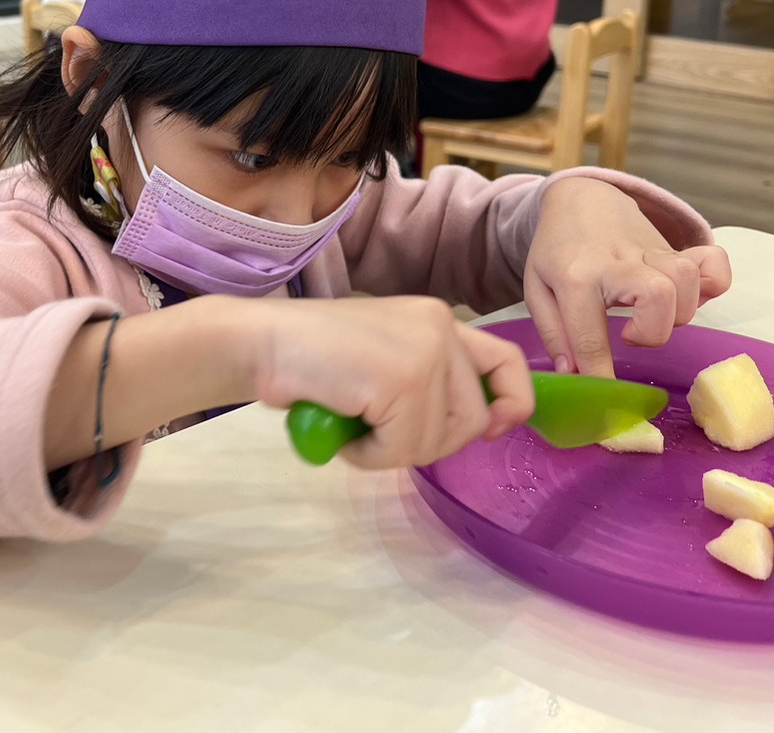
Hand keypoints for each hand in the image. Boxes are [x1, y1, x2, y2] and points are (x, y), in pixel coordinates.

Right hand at [252, 296, 534, 468]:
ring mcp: (425, 354)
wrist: (262, 343)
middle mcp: (440, 329)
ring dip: (393, 451)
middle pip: (473, 418)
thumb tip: (475, 426)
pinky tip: (342, 431)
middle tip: (380, 434)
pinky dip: (369, 455)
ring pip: (439, 441)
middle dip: (429, 443)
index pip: (506, 361)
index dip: (512, 403)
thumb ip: (427, 377)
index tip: (491, 430)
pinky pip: (402, 449)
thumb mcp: (383, 355)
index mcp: (437, 318)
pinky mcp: (404, 382)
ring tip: (354, 428)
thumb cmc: (309, 356)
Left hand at [524, 177, 731, 377]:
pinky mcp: (674, 248)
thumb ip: (555, 334)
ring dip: (678, 312)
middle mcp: (617, 262)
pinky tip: (692, 296)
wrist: (578, 199)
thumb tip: (574, 375)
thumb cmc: (556, 251)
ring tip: (651, 316)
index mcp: (575, 277)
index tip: (607, 399)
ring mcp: (650, 251)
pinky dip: (714, 284)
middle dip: (652, 332)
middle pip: (658, 297)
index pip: (590, 337)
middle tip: (630, 334)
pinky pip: (713, 263)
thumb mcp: (537, 290)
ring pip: (686, 281)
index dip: (600, 375)